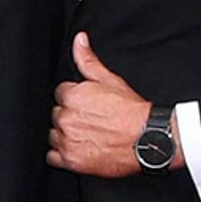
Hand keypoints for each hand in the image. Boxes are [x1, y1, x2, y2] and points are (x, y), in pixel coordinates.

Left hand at [48, 33, 150, 178]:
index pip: (60, 94)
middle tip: (89, 121)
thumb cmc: (132, 111)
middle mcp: (66, 118)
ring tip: (86, 135)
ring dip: (65, 134)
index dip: (74, 99)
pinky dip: (62, 154)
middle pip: (56, 114)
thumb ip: (88, 61)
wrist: (148, 139)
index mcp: (73, 96)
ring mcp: (67, 140)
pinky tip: (78, 149)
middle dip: (69, 116)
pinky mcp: (71, 160)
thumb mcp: (110, 80)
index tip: (87, 106)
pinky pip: (52, 157)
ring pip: (53, 135)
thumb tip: (79, 41)